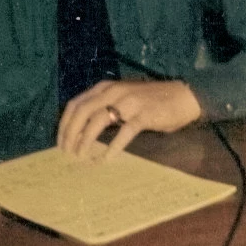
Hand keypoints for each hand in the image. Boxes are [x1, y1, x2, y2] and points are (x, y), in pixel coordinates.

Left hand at [57, 79, 201, 159]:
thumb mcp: (124, 98)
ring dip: (86, 139)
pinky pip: (125, 132)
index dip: (64, 123)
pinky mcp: (144, 115)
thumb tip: (86, 130)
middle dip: (70, 133)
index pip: (76, 103)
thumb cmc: (153, 101)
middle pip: (82, 111)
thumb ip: (107, 108)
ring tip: (81, 155)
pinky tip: (106, 158)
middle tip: (66, 152)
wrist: (184, 96)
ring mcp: (129, 102)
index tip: (60, 141)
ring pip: (98, 119)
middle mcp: (114, 92)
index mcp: (106, 87)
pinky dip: (113, 146)